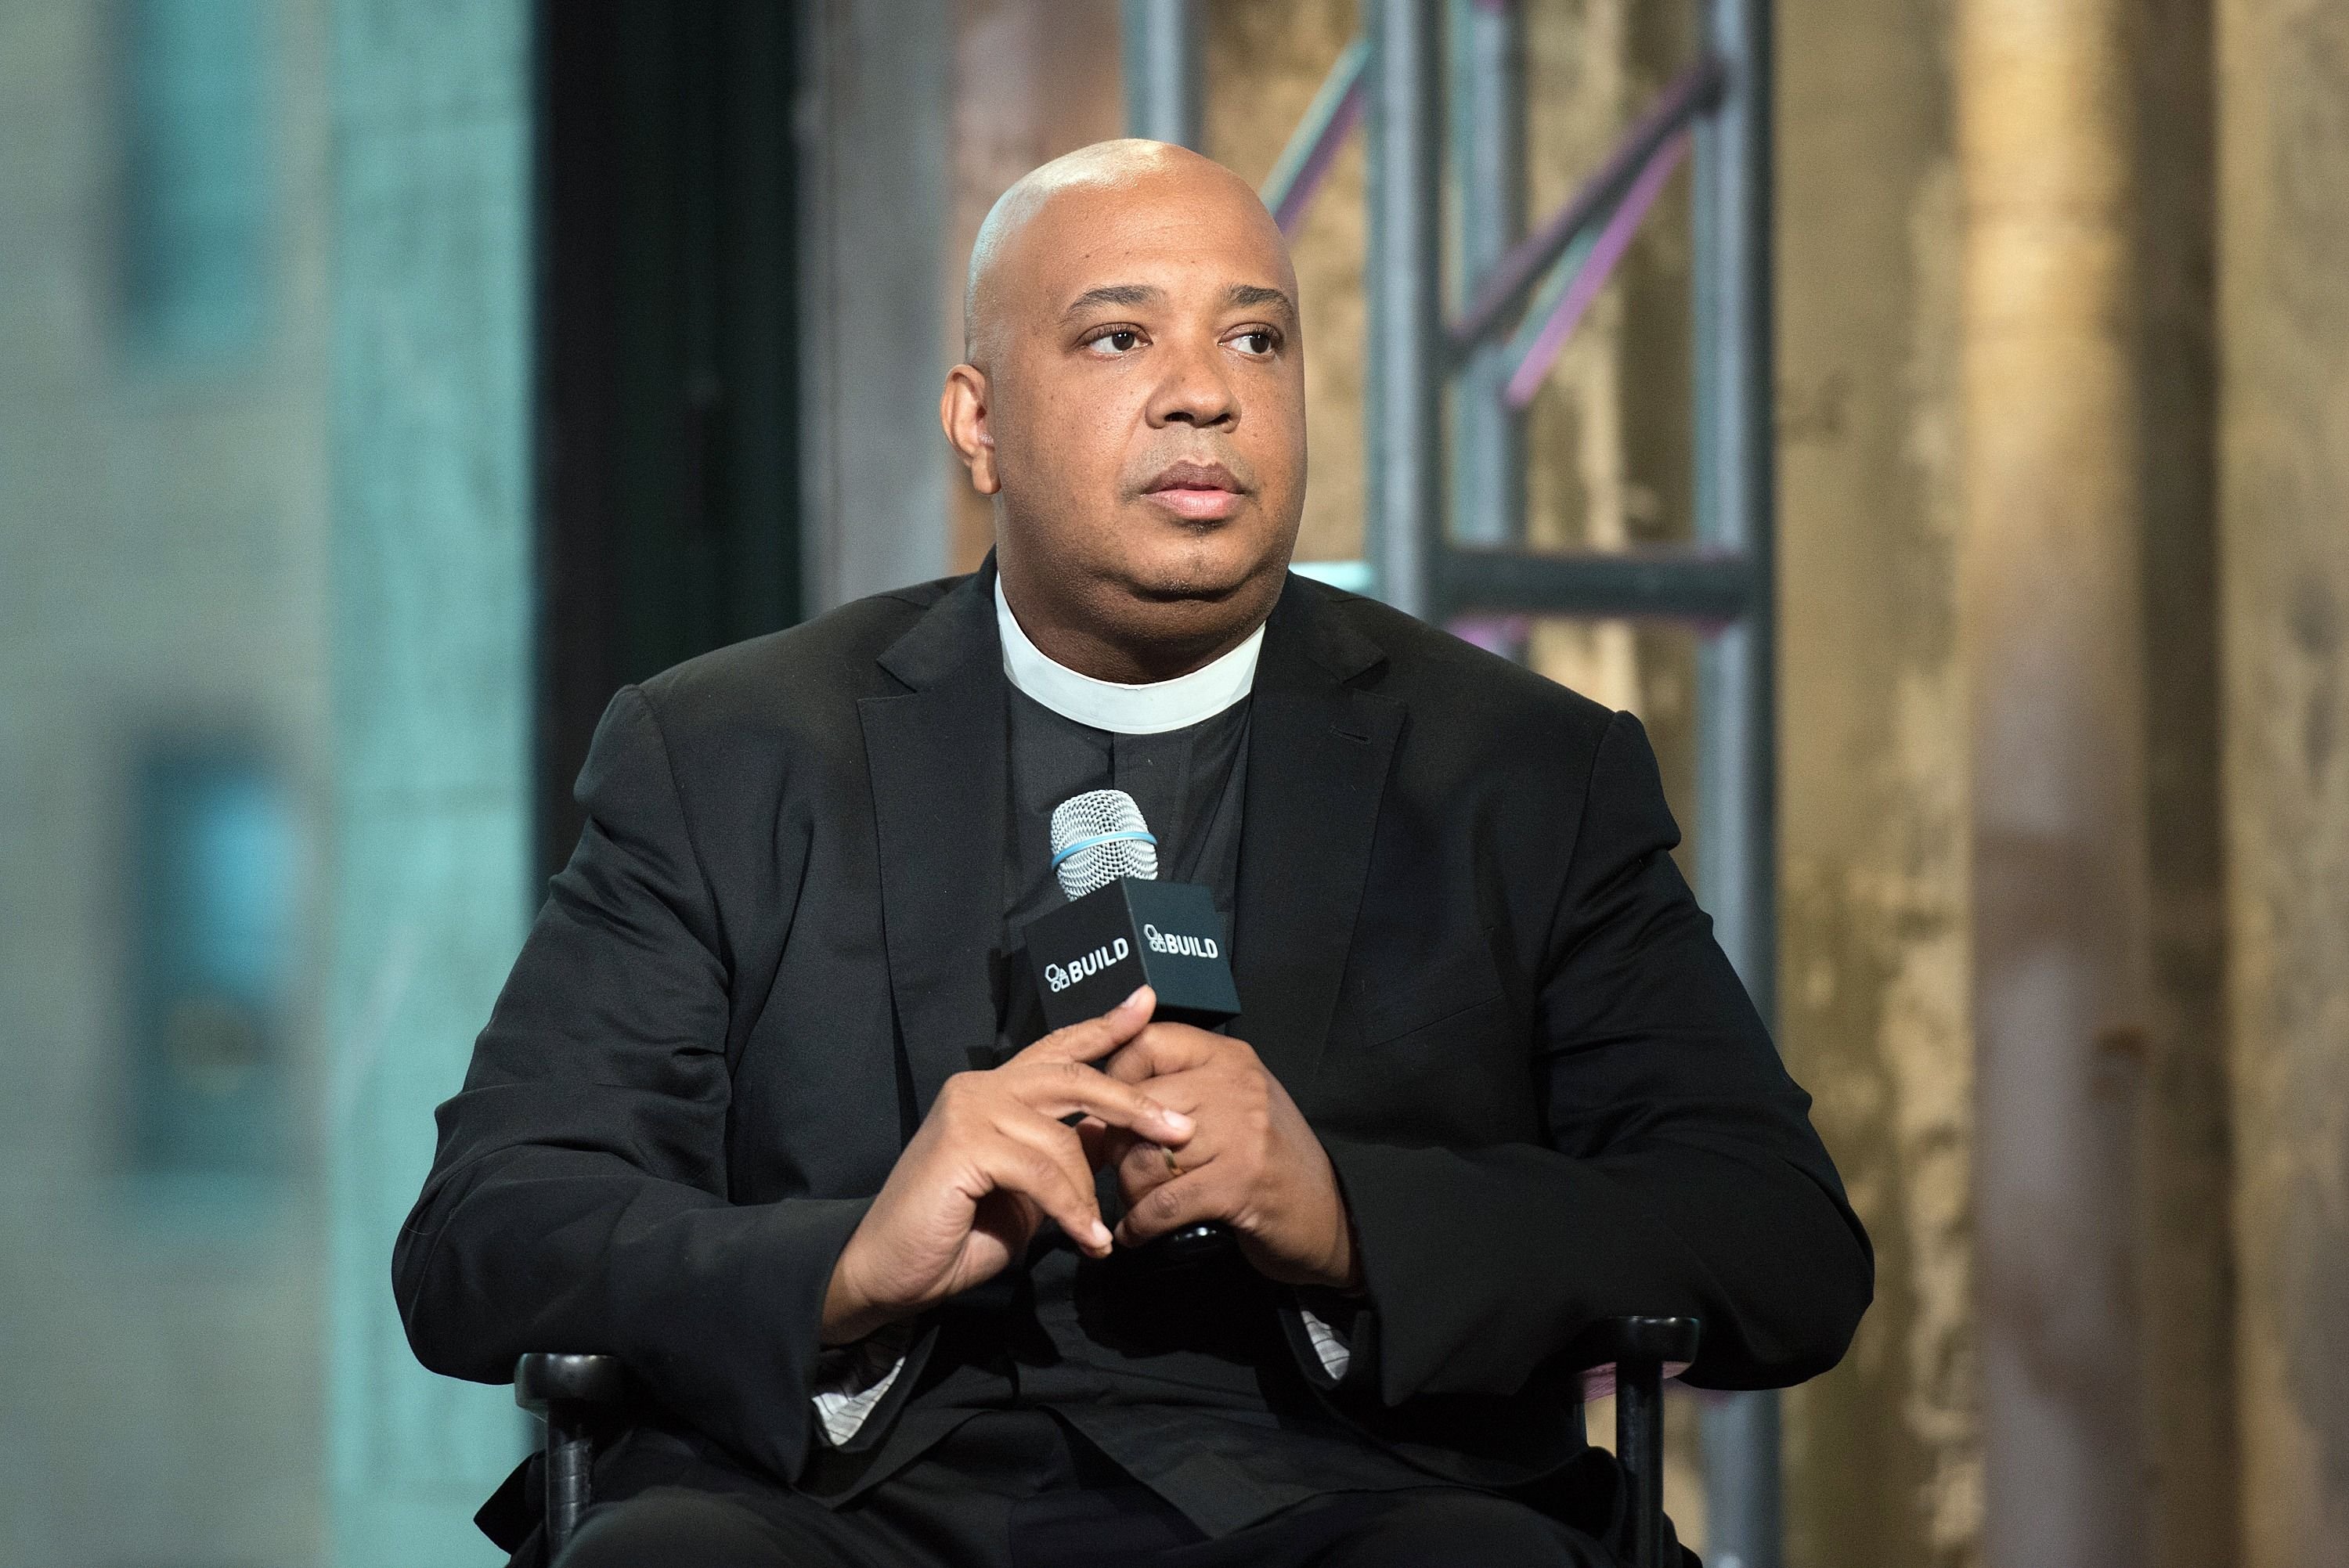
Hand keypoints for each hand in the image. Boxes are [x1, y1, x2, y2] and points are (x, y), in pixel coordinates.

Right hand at [821, 987, 1192, 1343]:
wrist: (887, 1271)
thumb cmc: (955, 1233)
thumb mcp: (1025, 1191)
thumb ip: (1060, 1156)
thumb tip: (1111, 1135)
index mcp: (994, 1090)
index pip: (1057, 1048)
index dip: (1104, 1025)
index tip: (1147, 1002)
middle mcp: (980, 1087)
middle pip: (1073, 1076)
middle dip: (1132, 1101)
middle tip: (1179, 1128)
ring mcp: (969, 1110)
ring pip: (1062, 1137)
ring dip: (1089, 1194)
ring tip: (1099, 1235)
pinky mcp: (963, 1144)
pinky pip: (1041, 1172)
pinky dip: (1071, 1210)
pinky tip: (1085, 1238)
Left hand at [1101, 1023, 1360, 1290]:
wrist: (1330, 1215)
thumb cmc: (1269, 1160)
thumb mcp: (1231, 1106)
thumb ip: (1177, 1092)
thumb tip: (1096, 1107)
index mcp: (1229, 1058)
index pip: (1147, 1042)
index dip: (1114, 1078)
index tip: (1111, 1114)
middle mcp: (1236, 1086)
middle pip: (1136, 1103)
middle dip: (1115, 1146)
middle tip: (1120, 1172)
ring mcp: (1241, 1134)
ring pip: (1143, 1157)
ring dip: (1128, 1192)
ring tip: (1135, 1205)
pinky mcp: (1239, 1185)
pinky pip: (1163, 1203)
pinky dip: (1140, 1225)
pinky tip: (1137, 1234)